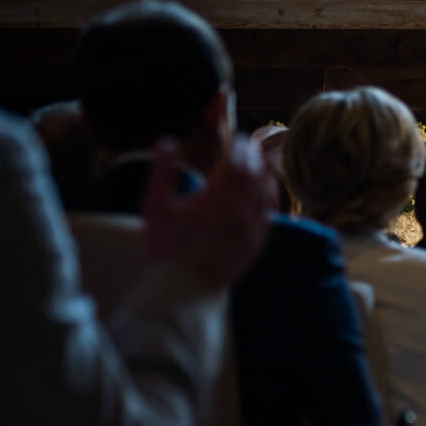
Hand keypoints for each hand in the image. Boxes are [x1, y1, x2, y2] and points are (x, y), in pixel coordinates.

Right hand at [141, 137, 274, 290]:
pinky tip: (264, 194)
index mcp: (217, 195)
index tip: (235, 137)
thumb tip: (167, 140)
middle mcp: (241, 209)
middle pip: (256, 172)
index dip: (238, 145)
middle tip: (246, 147)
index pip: (237, 160)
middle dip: (251, 156)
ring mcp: (253, 227)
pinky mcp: (257, 243)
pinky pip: (270, 213)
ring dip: (263, 174)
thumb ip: (162, 170)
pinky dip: (268, 197)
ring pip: (267, 191)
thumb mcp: (155, 205)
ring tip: (258, 164)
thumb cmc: (164, 247)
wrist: (183, 289)